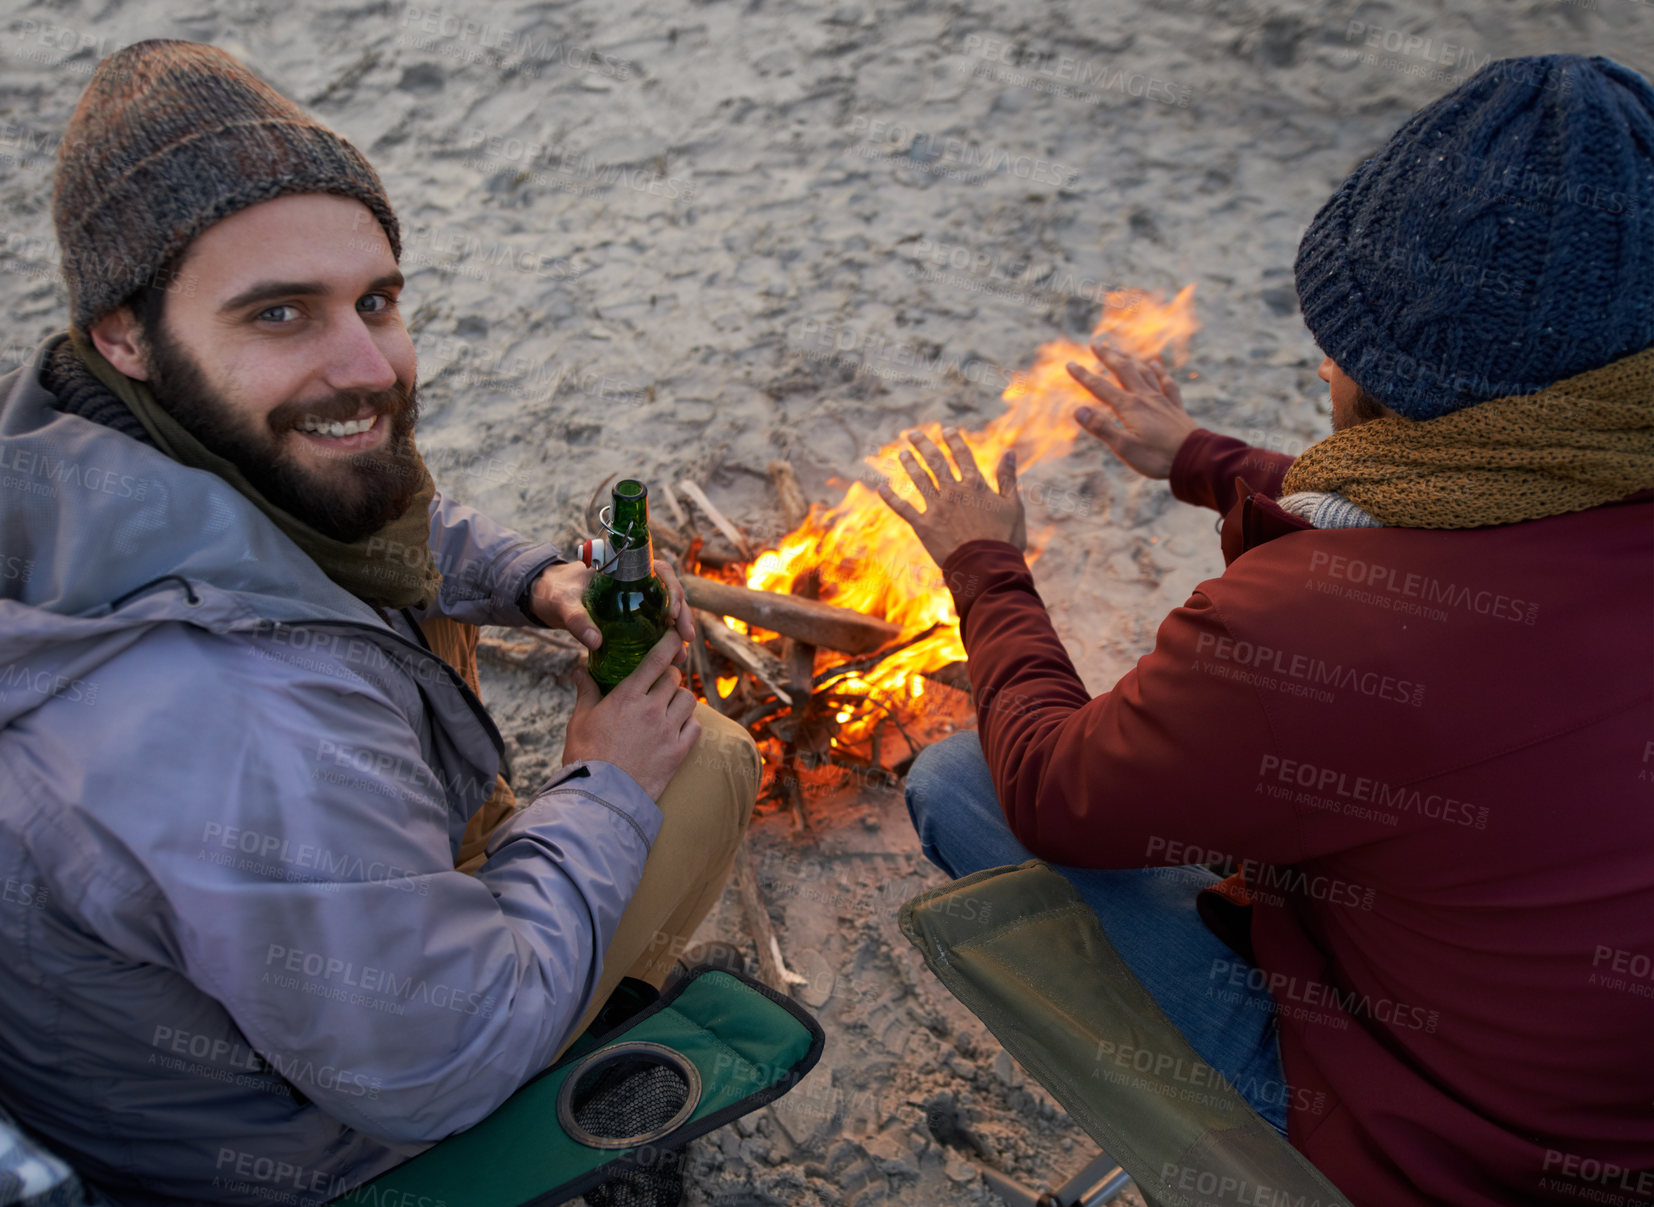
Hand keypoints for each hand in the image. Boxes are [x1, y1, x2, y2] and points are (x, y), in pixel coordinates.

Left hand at [530, 559, 692, 652]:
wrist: (545, 598)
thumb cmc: (554, 592)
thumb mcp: (562, 604)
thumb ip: (575, 620)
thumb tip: (595, 641)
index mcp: (624, 569)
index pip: (660, 570)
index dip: (672, 589)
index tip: (673, 611)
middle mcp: (635, 583)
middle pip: (669, 594)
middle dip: (682, 615)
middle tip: (686, 637)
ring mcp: (634, 600)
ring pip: (665, 612)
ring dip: (677, 632)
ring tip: (681, 655)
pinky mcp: (630, 618)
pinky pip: (654, 626)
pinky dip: (663, 641)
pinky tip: (669, 659)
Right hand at [561, 630, 700, 799]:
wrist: (600, 796)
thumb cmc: (585, 756)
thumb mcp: (580, 720)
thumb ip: (587, 691)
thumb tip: (580, 670)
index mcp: (627, 696)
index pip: (656, 659)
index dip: (670, 643)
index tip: (677, 636)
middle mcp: (652, 709)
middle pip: (674, 678)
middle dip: (669, 676)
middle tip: (660, 682)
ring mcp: (668, 731)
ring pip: (688, 700)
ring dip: (680, 699)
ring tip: (669, 706)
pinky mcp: (678, 753)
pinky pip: (695, 727)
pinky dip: (689, 723)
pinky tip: (678, 727)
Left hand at [877, 427, 1025, 567]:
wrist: (987, 567)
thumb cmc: (1004, 539)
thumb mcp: (1013, 506)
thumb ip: (1008, 478)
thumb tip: (1009, 452)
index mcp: (975, 485)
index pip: (962, 455)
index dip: (954, 440)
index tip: (946, 430)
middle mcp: (953, 491)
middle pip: (935, 461)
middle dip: (923, 445)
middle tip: (912, 434)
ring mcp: (937, 507)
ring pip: (919, 479)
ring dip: (909, 465)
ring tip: (902, 454)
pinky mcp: (924, 526)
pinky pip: (903, 508)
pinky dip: (891, 498)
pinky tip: (881, 488)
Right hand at [1065, 341, 1197, 479]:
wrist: (1194, 458)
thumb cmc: (1157, 457)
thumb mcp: (1124, 447)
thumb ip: (1101, 427)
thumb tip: (1077, 410)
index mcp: (1129, 406)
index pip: (1100, 387)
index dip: (1083, 375)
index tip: (1070, 364)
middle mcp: (1145, 397)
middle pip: (1123, 370)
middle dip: (1108, 356)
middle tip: (1096, 344)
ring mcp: (1162, 400)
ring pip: (1143, 372)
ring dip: (1130, 360)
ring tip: (1120, 351)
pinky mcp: (1175, 407)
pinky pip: (1167, 383)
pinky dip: (1159, 371)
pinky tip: (1155, 364)